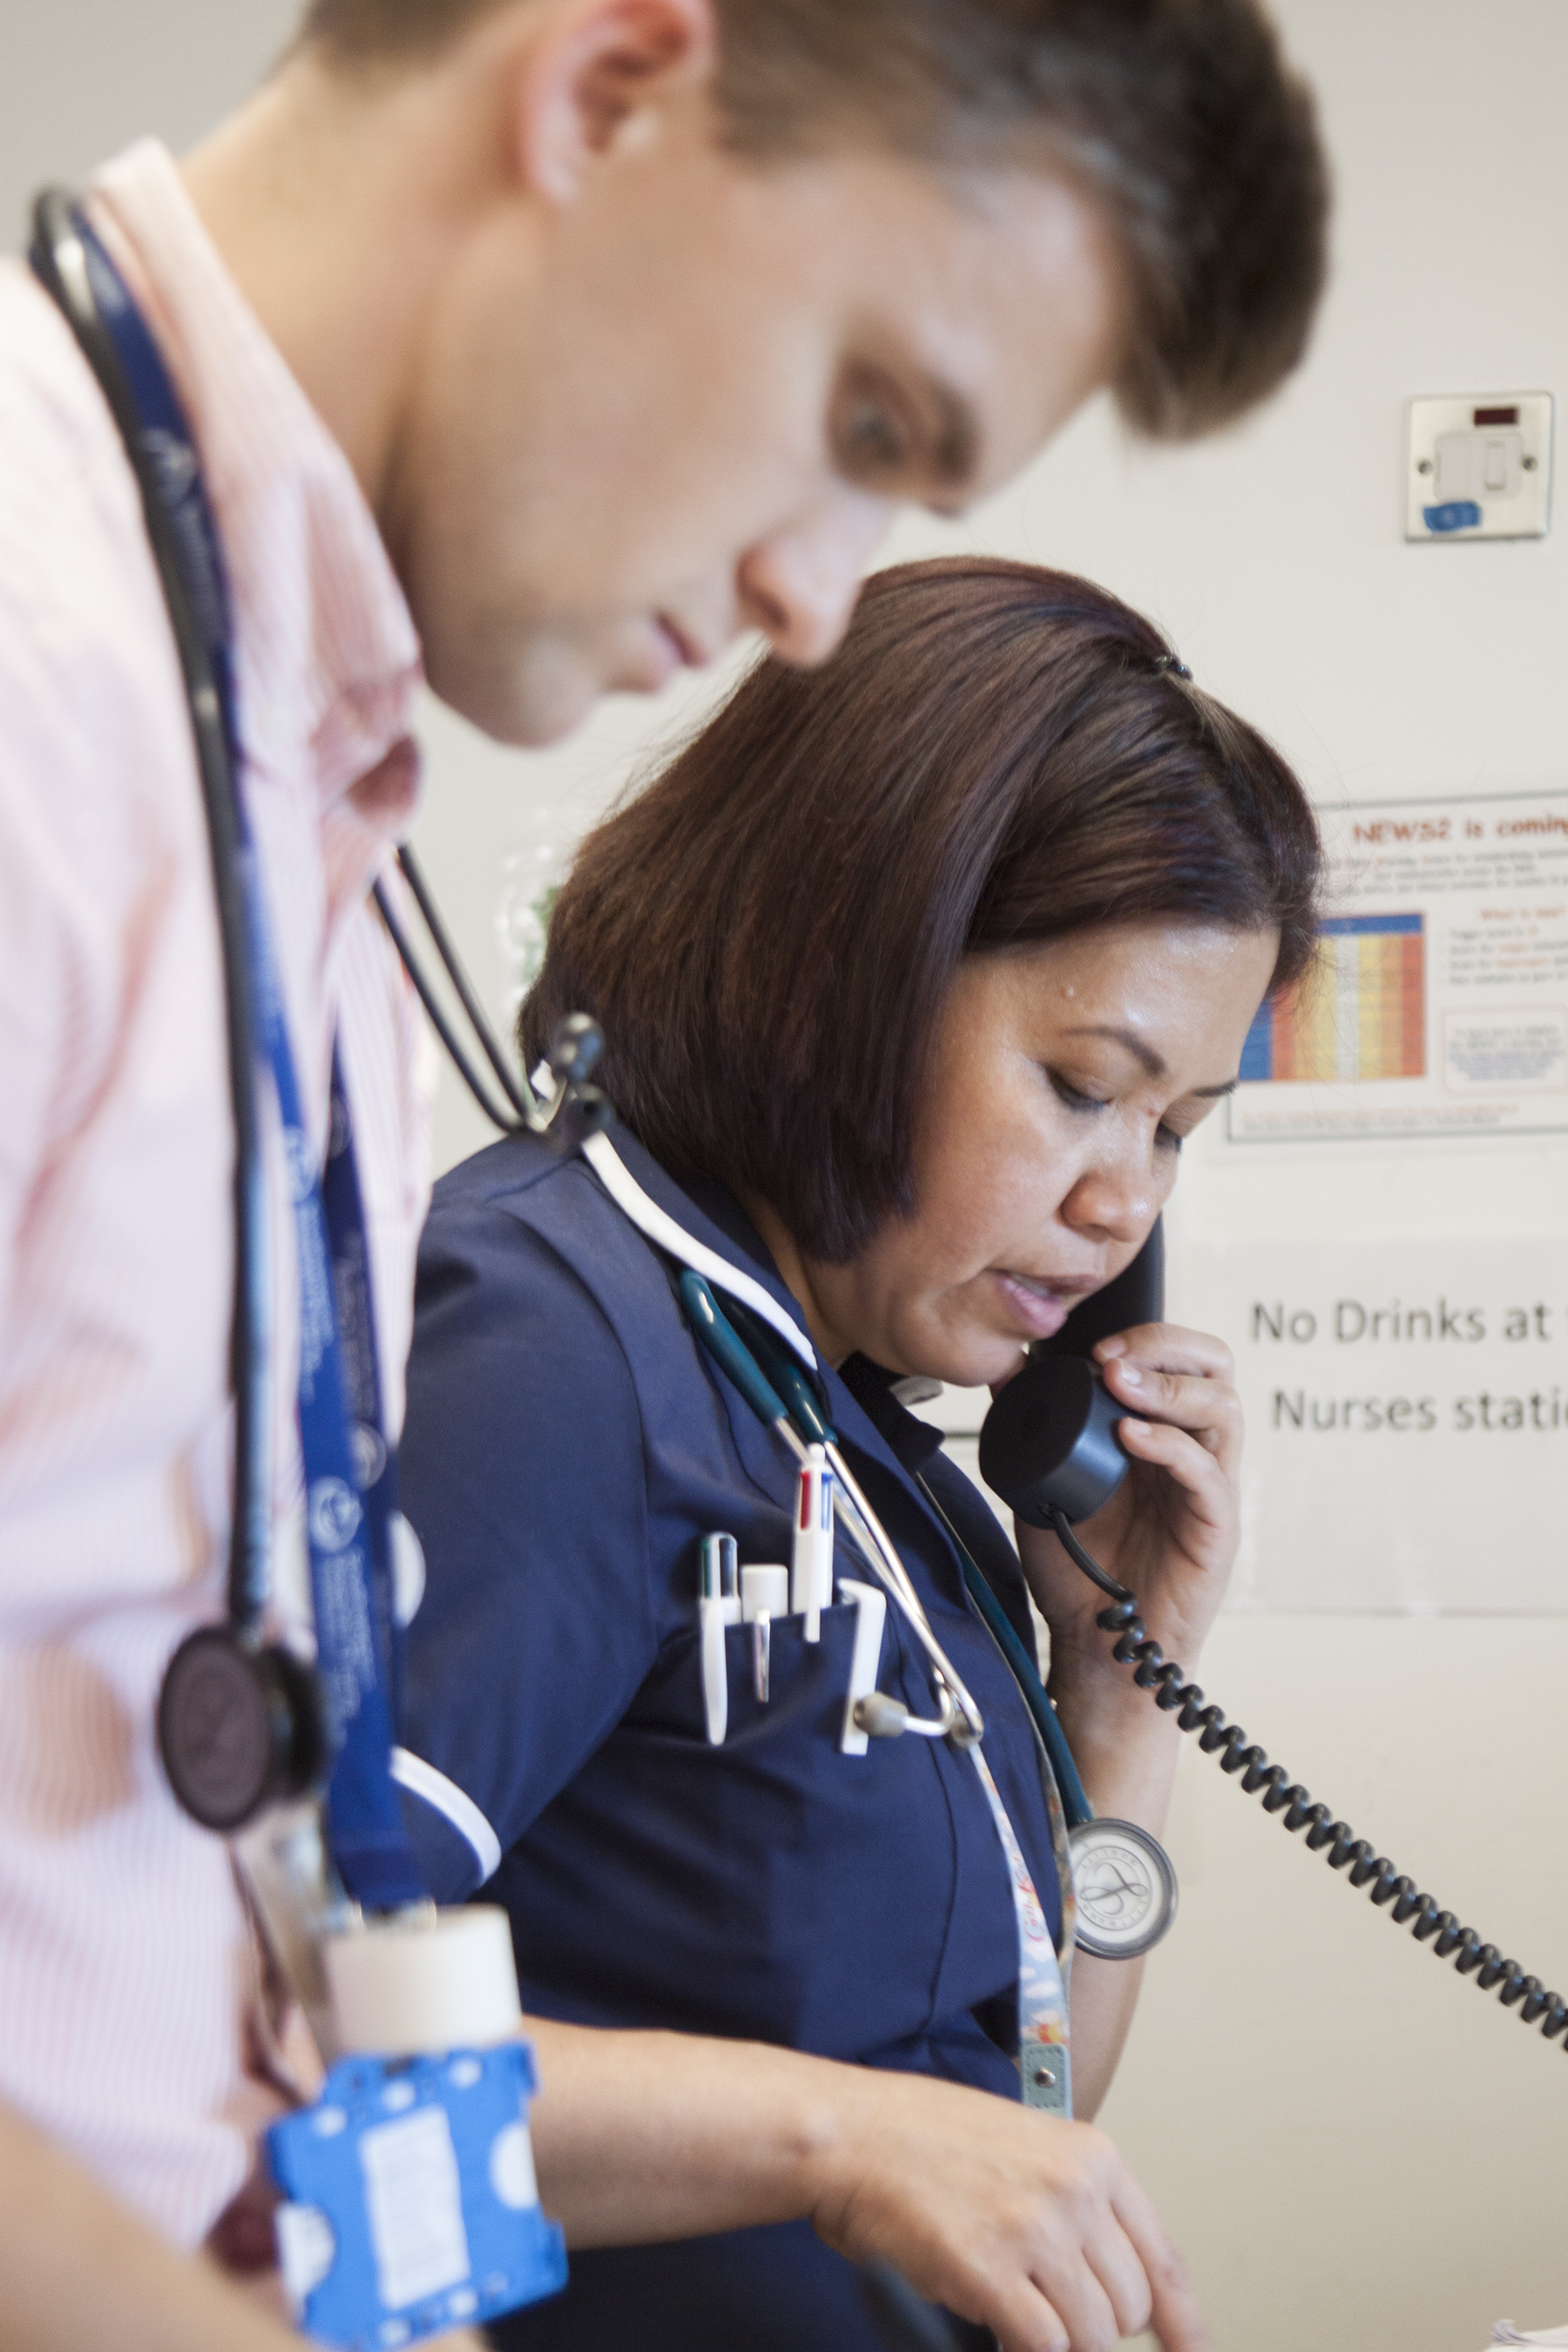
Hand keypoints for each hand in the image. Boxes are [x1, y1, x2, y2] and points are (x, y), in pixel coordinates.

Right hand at [809, 2068, 1207, 2351]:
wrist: (853, 2134)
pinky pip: (1041, 2346)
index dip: (1183, 2322)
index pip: (1163, 2258)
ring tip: (1013, 2312)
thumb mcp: (1022, 2144)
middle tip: (1046, 2312)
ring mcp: (1034, 2230)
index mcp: (1092, 2157)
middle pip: (1127, 2308)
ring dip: (1056, 2343)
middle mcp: (1074, 2191)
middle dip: (1092, 2326)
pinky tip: (999, 2330)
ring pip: (1090, 2336)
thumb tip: (1106, 2278)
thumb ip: (1073, 2202)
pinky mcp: (990, 2270)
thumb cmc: (922, 2136)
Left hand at [1014, 1321, 1241, 1676]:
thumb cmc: (1078, 1568)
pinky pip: (1209, 1475)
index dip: (1146, 1337)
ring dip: (1170, 1387)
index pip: (1182, 1359)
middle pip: (1216, 1369)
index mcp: (1160, 1433)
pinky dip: (1171, 1445)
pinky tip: (1132, 1437)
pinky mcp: (1214, 1529)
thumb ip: (1033, 1426)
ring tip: (1119, 1386)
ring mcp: (1208, 1489)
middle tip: (1111, 1357)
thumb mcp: (1045, 1481)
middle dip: (1166, 1347)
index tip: (1093, 1344)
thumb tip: (1004, 1365)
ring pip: (1225, 1409)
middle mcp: (1193, 1452)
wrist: (1093, 1645)